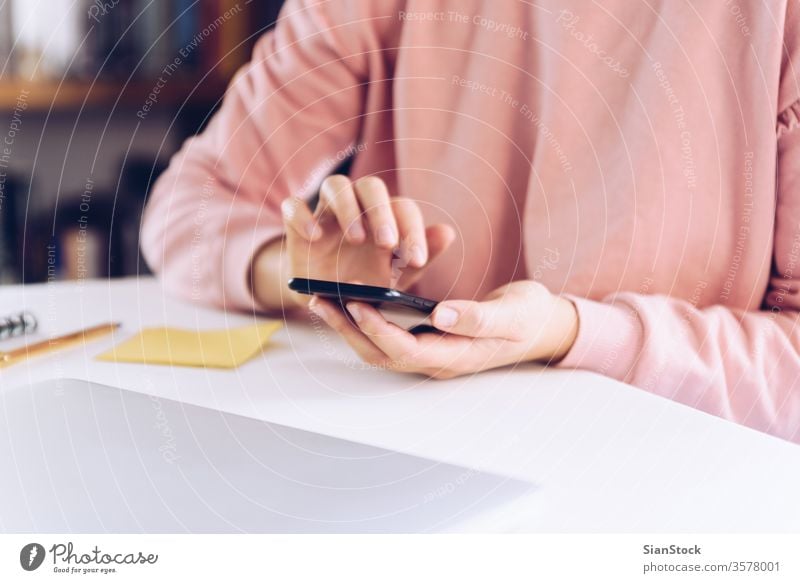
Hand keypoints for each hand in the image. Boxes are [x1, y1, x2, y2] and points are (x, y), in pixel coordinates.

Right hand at [253, 175, 453, 309]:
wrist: (324, 299)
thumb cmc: (365, 283)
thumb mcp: (395, 279)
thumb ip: (419, 256)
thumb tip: (448, 232)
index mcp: (385, 217)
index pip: (402, 208)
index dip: (412, 230)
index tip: (416, 260)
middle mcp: (357, 206)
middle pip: (371, 187)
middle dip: (381, 212)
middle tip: (387, 243)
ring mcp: (325, 212)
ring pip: (335, 186)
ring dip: (348, 208)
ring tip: (355, 238)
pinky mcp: (296, 224)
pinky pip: (294, 206)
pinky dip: (302, 215)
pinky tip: (313, 236)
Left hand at [308, 280, 579, 378]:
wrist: (545, 325)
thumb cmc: (531, 318)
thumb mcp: (513, 314)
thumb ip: (479, 316)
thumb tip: (442, 315)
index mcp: (457, 357)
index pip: (407, 350)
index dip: (378, 329)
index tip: (356, 304)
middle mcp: (439, 360)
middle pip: (382, 353)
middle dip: (349, 329)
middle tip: (319, 300)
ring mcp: (433, 352)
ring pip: (381, 346)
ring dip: (350, 326)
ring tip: (323, 299)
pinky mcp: (430, 338)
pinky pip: (390, 334)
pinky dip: (367, 320)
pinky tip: (351, 299)